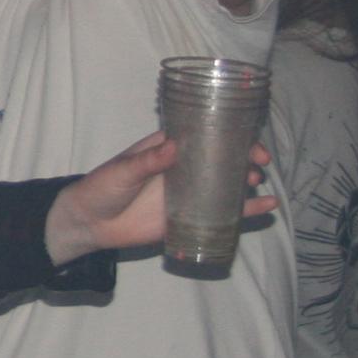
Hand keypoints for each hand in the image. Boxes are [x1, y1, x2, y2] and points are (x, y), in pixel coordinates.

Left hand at [45, 132, 277, 262]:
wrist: (90, 223)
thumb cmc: (103, 187)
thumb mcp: (123, 170)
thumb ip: (147, 161)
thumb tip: (173, 146)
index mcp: (168, 148)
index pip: (204, 134)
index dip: (229, 134)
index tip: (247, 140)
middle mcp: (184, 168)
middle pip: (222, 158)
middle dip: (245, 157)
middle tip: (258, 163)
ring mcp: (190, 193)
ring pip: (227, 184)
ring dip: (247, 181)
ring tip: (256, 182)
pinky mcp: (191, 218)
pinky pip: (223, 213)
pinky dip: (246, 210)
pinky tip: (267, 206)